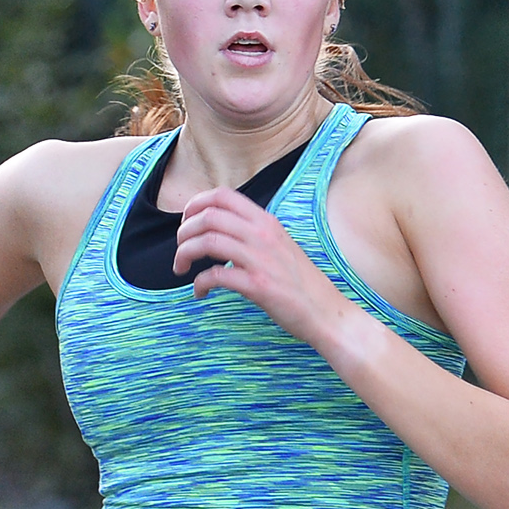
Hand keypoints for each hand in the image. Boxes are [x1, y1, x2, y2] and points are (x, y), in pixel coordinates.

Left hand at [173, 186, 356, 348]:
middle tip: (181, 249)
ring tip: (181, 268)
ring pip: (207, 242)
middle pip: (208, 217)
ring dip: (185, 254)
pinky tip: (200, 292)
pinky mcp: (258, 285)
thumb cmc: (301, 283)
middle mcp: (263, 235)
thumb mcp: (280, 245)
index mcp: (266, 222)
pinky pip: (215, 275)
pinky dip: (199, 283)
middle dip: (184, 232)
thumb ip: (253, 234)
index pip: (222, 195)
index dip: (195, 204)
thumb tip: (220, 231)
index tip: (187, 222)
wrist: (327, 312)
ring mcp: (260, 259)